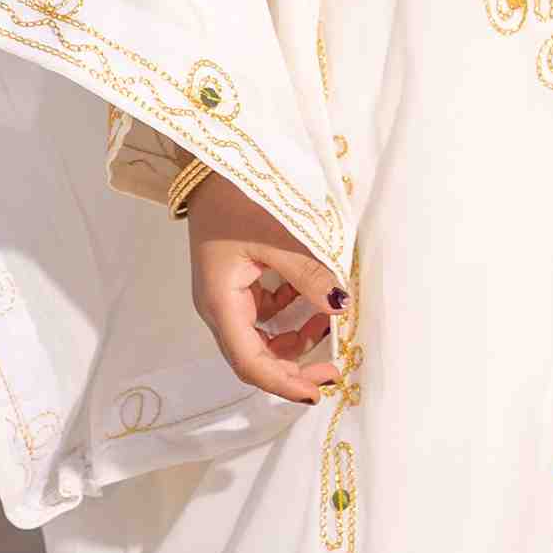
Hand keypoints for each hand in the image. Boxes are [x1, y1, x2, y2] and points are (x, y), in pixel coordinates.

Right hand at [187, 173, 346, 402]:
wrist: (213, 163)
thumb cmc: (238, 197)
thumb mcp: (277, 236)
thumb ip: (308, 274)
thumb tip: (339, 306)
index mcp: (221, 303)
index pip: (250, 362)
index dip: (283, 382)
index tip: (319, 390)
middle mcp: (219, 307)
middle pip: (254, 357)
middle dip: (294, 367)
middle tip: (334, 368)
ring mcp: (226, 295)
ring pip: (261, 337)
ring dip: (294, 340)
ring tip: (328, 329)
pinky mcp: (237, 282)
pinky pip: (264, 313)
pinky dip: (290, 314)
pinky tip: (312, 298)